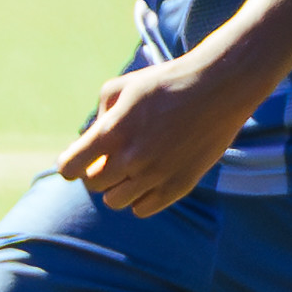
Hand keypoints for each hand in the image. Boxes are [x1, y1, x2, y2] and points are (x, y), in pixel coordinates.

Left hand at [57, 51, 259, 218]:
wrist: (220, 87)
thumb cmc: (167, 82)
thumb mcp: (121, 87)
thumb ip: (99, 116)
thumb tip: (88, 141)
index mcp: (111, 133)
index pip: (70, 168)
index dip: (71, 164)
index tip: (78, 159)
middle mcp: (131, 158)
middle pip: (93, 185)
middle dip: (96, 172)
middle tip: (109, 159)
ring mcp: (156, 175)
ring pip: (115, 201)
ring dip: (117, 187)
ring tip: (130, 170)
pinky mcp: (180, 185)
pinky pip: (143, 209)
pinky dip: (139, 198)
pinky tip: (147, 180)